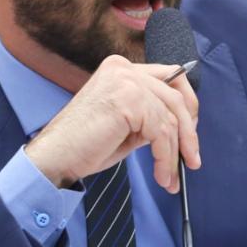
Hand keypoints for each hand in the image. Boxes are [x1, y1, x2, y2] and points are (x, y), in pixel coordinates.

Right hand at [24, 56, 200, 192]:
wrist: (55, 158)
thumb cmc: (85, 145)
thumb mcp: (126, 124)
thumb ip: (150, 116)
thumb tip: (183, 127)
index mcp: (122, 69)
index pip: (170, 77)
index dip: (187, 105)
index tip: (191, 133)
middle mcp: (124, 69)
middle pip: (175, 96)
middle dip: (188, 132)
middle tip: (191, 159)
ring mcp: (126, 82)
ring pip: (170, 118)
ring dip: (173, 153)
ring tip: (169, 177)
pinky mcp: (128, 101)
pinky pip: (161, 133)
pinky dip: (164, 158)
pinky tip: (160, 175)